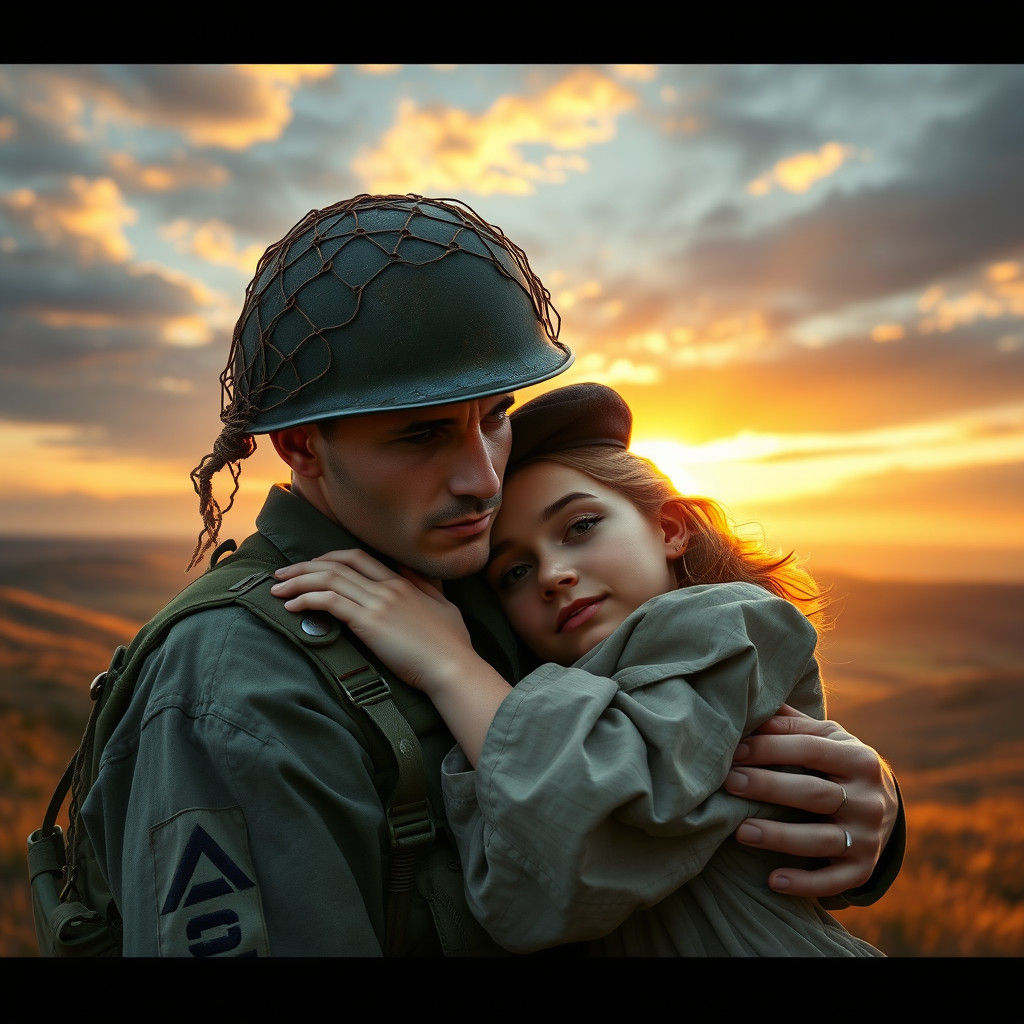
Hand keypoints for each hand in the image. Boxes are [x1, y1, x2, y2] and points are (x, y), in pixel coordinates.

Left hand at [270, 549, 475, 691]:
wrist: (453, 667)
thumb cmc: (453, 644)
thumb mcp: (444, 606)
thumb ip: (426, 587)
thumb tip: (411, 571)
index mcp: (403, 582)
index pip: (359, 558)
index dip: (330, 558)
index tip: (311, 565)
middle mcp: (387, 587)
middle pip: (337, 564)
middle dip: (305, 566)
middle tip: (282, 574)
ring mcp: (378, 603)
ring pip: (329, 579)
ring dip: (298, 582)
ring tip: (277, 589)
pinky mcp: (369, 623)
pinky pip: (329, 602)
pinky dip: (306, 600)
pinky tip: (291, 606)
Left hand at [724, 704, 897, 897]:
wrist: (886, 807)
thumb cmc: (838, 764)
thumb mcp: (827, 738)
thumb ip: (792, 725)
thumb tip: (753, 706)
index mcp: (859, 758)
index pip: (811, 750)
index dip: (771, 748)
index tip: (734, 751)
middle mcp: (868, 799)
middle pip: (814, 793)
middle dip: (769, 787)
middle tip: (729, 783)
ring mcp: (868, 837)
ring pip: (822, 839)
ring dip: (779, 836)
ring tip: (740, 832)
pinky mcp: (863, 869)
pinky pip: (834, 880)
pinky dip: (805, 883)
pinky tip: (773, 881)